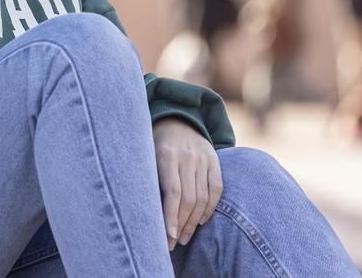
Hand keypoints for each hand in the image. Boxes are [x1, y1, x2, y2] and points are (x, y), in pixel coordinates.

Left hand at [153, 117, 221, 250]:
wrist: (175, 118)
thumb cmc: (152, 143)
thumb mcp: (145, 156)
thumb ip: (150, 180)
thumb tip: (146, 216)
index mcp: (166, 155)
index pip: (173, 193)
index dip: (171, 217)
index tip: (168, 238)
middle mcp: (187, 157)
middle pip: (189, 199)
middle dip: (181, 225)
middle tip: (173, 243)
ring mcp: (203, 158)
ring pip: (203, 197)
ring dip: (193, 222)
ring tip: (184, 237)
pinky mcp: (215, 160)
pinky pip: (216, 189)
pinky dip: (210, 208)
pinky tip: (199, 221)